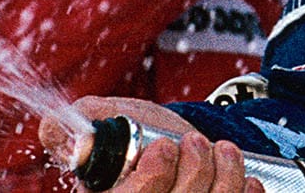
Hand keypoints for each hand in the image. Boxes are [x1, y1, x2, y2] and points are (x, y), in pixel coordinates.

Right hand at [41, 97, 261, 192]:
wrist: (180, 142)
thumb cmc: (139, 135)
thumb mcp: (107, 120)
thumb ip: (78, 122)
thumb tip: (59, 131)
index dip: (150, 183)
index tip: (164, 148)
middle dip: (192, 173)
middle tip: (195, 141)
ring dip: (223, 178)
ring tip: (223, 149)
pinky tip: (245, 178)